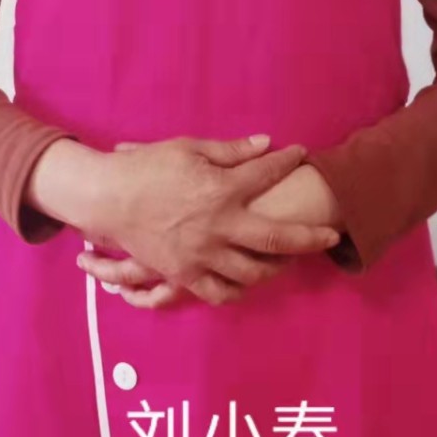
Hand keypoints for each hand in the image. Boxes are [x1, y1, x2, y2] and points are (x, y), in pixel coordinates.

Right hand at [77, 134, 340, 308]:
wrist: (107, 198)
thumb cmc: (147, 167)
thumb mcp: (189, 148)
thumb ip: (230, 151)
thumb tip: (266, 144)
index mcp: (220, 190)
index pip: (266, 174)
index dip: (288, 161)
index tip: (302, 153)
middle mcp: (218, 226)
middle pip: (277, 238)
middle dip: (309, 236)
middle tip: (330, 233)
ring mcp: (202, 255)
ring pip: (253, 273)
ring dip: (278, 267)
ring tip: (290, 260)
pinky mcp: (184, 274)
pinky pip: (220, 293)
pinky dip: (239, 290)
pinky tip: (249, 281)